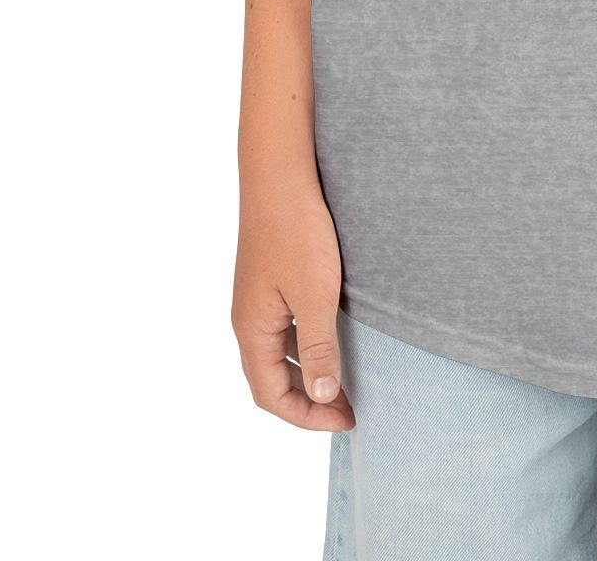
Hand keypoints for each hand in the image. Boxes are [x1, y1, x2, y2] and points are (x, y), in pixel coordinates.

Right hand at [232, 168, 354, 430]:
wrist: (280, 175)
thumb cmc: (297, 232)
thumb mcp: (315, 295)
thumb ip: (317, 348)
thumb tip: (322, 396)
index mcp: (252, 331)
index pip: (270, 396)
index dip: (307, 417)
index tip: (346, 420)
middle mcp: (247, 320)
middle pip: (270, 380)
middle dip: (307, 402)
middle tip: (349, 409)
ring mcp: (256, 300)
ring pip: (277, 354)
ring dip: (306, 375)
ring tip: (344, 381)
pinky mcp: (269, 281)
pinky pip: (282, 329)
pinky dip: (304, 347)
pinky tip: (331, 339)